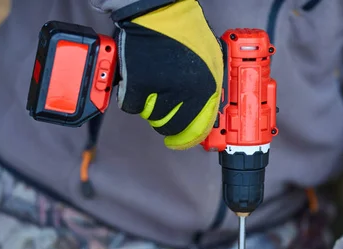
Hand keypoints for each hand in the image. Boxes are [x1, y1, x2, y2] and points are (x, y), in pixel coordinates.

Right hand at [114, 0, 222, 149]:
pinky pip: (132, 106)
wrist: (159, 11)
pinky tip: (138, 83)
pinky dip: (131, 97)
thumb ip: (208, 90)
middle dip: (164, 122)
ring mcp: (162, 89)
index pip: (197, 128)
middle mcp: (186, 93)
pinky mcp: (139, 84)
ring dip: (149, 106)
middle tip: (161, 111)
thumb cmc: (185, 32)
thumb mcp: (211, 61)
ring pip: (151, 117)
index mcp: (207, 89)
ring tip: (152, 86)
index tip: (178, 142)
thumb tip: (202, 118)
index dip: (186, 139)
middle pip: (170, 126)